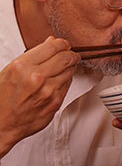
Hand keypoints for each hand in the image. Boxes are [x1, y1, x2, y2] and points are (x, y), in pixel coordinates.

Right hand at [0, 36, 79, 154]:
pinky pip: (68, 85)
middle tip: (70, 54)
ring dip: (70, 67)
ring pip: (70, 71)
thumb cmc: (2, 98)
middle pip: (66, 58)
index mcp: (22, 66)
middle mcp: (37, 77)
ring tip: (65, 66)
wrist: (2, 123)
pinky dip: (66, 80)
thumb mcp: (11, 71)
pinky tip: (59, 80)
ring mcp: (49, 91)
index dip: (62, 43)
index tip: (64, 44)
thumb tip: (50, 42)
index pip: (53, 46)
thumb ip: (33, 55)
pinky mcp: (56, 102)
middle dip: (71, 54)